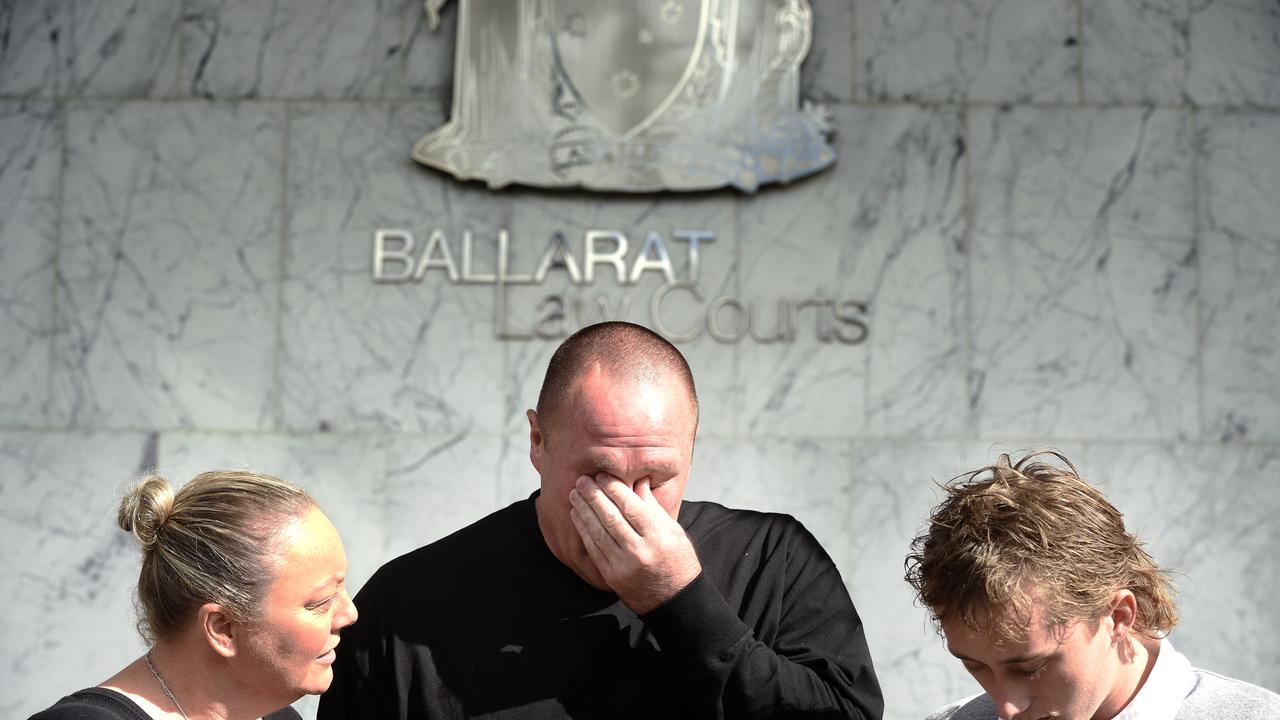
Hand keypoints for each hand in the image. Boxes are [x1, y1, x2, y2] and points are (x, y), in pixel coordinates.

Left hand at [568, 473, 701, 614]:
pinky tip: (577, 516)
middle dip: (593, 496)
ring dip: (584, 511)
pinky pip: (593, 549)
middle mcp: (640, 550)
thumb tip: (637, 480)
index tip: (601, 475)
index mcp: (658, 536)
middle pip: (611, 517)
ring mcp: (624, 565)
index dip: (613, 488)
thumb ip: (652, 506)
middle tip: (581, 481)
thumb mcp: (673, 530)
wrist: (675, 599)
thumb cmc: (677, 560)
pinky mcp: (612, 576)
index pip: (630, 506)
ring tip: (575, 495)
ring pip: (598, 532)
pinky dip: (583, 530)